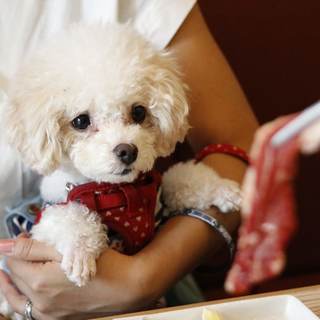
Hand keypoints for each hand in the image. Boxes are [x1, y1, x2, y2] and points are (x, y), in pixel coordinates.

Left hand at [0, 237, 150, 319]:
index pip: (15, 262)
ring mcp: (48, 314)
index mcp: (40, 282)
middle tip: (24, 248)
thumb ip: (33, 248)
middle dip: (16, 262)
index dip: (17, 246)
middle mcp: (40, 302)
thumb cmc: (102, 264)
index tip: (24, 237)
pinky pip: (30, 310)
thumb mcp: (68, 249)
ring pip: (18, 298)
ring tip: (8, 272)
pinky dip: (23, 298)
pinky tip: (26, 291)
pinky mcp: (57, 319)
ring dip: (13, 283)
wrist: (124, 287)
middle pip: (15, 280)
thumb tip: (5, 245)